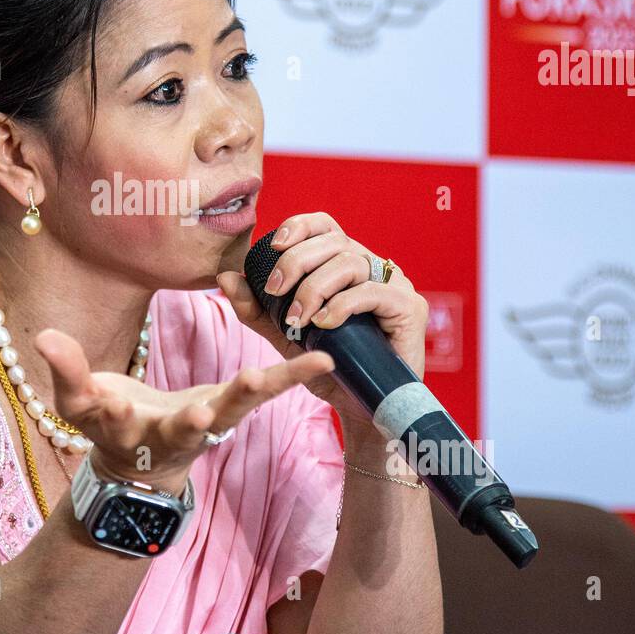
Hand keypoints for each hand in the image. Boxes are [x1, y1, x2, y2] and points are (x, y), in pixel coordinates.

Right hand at [32, 326, 334, 490]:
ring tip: (259, 376)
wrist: (144, 465)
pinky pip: (264, 392)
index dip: (100, 403)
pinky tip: (322, 359)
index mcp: (121, 430)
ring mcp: (203, 425)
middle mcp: (166, 435)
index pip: (106, 417)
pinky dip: (291, 376)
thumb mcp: (80, 402)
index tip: (101, 394)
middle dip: (188, 421)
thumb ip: (66, 370)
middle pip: (178, 429)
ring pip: (228, 412)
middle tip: (199, 414)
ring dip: (246, 395)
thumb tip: (41, 336)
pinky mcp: (230, 408)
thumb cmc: (108, 425)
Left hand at [215, 211, 429, 430]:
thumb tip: (225, 276)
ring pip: (351, 262)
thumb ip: (256, 308)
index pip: (323, 226)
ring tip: (298, 318)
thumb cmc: (329, 368)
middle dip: (296, 262)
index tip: (272, 246)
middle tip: (274, 292)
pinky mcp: (409, 307)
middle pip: (333, 240)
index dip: (298, 227)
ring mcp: (394, 285)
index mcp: (344, 263)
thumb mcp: (284, 336)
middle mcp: (371, 267)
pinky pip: (373, 292)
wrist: (361, 408)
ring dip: (315, 287)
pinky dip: (342, 305)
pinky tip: (323, 324)